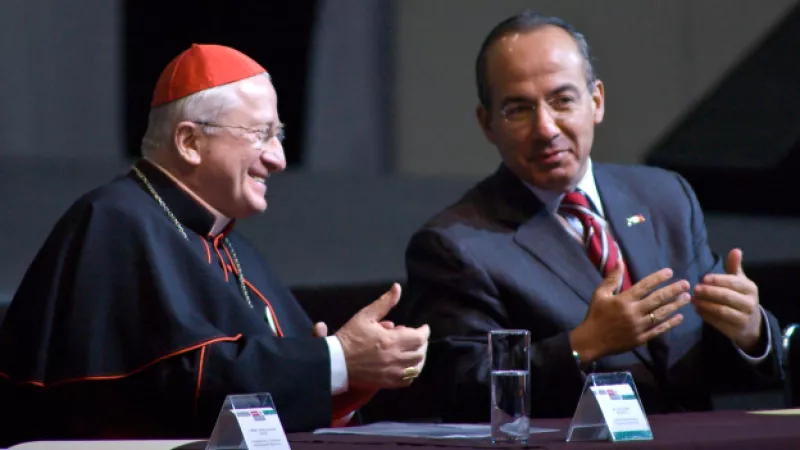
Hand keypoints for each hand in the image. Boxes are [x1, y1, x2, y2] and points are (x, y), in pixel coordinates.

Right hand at [335, 283, 429, 389]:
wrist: (336, 362)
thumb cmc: (350, 337)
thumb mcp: (366, 315)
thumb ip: (384, 302)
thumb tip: (397, 288)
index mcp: (391, 341)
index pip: (419, 338)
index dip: (424, 332)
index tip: (423, 328)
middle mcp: (395, 358)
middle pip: (420, 353)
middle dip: (422, 343)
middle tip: (416, 337)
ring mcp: (392, 372)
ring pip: (416, 368)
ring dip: (418, 357)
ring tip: (412, 350)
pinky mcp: (387, 382)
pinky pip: (407, 380)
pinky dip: (411, 372)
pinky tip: (405, 365)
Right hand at [570, 262, 690, 361]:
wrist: (592, 341)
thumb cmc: (596, 315)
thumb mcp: (600, 294)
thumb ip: (611, 278)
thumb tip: (620, 261)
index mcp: (623, 300)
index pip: (644, 286)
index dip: (658, 278)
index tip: (670, 272)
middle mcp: (633, 312)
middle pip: (657, 299)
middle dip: (673, 290)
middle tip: (686, 284)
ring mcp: (639, 326)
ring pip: (661, 314)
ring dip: (675, 305)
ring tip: (687, 298)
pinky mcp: (641, 338)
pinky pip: (659, 329)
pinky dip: (670, 323)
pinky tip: (680, 317)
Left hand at [692, 248, 761, 352]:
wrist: (750, 323)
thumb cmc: (740, 296)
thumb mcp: (739, 281)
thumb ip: (734, 267)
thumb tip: (736, 250)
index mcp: (750, 288)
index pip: (734, 283)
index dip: (718, 280)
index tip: (703, 278)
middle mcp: (750, 303)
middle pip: (728, 297)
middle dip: (710, 292)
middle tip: (695, 289)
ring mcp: (743, 318)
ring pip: (722, 311)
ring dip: (706, 304)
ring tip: (693, 299)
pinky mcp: (734, 330)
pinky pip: (718, 322)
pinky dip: (706, 315)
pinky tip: (697, 309)